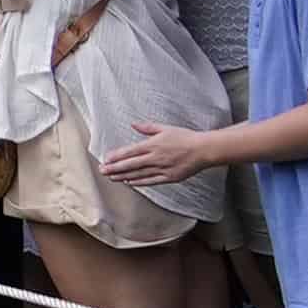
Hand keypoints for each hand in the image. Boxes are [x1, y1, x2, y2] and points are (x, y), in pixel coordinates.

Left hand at [100, 122, 221, 190]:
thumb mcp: (165, 128)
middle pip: (131, 164)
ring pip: (139, 174)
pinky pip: (151, 181)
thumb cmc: (185, 137)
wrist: (204, 150)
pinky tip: (130, 183)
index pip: (130, 152)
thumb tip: (133, 125)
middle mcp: (155, 158)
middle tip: (102, 171)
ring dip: (123, 176)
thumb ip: (147, 128)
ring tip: (112, 178)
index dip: (116, 157)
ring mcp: (162, 169)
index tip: (105, 159)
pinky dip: (139, 182)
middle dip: (115, 168)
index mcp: (153, 145)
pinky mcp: (170, 177)